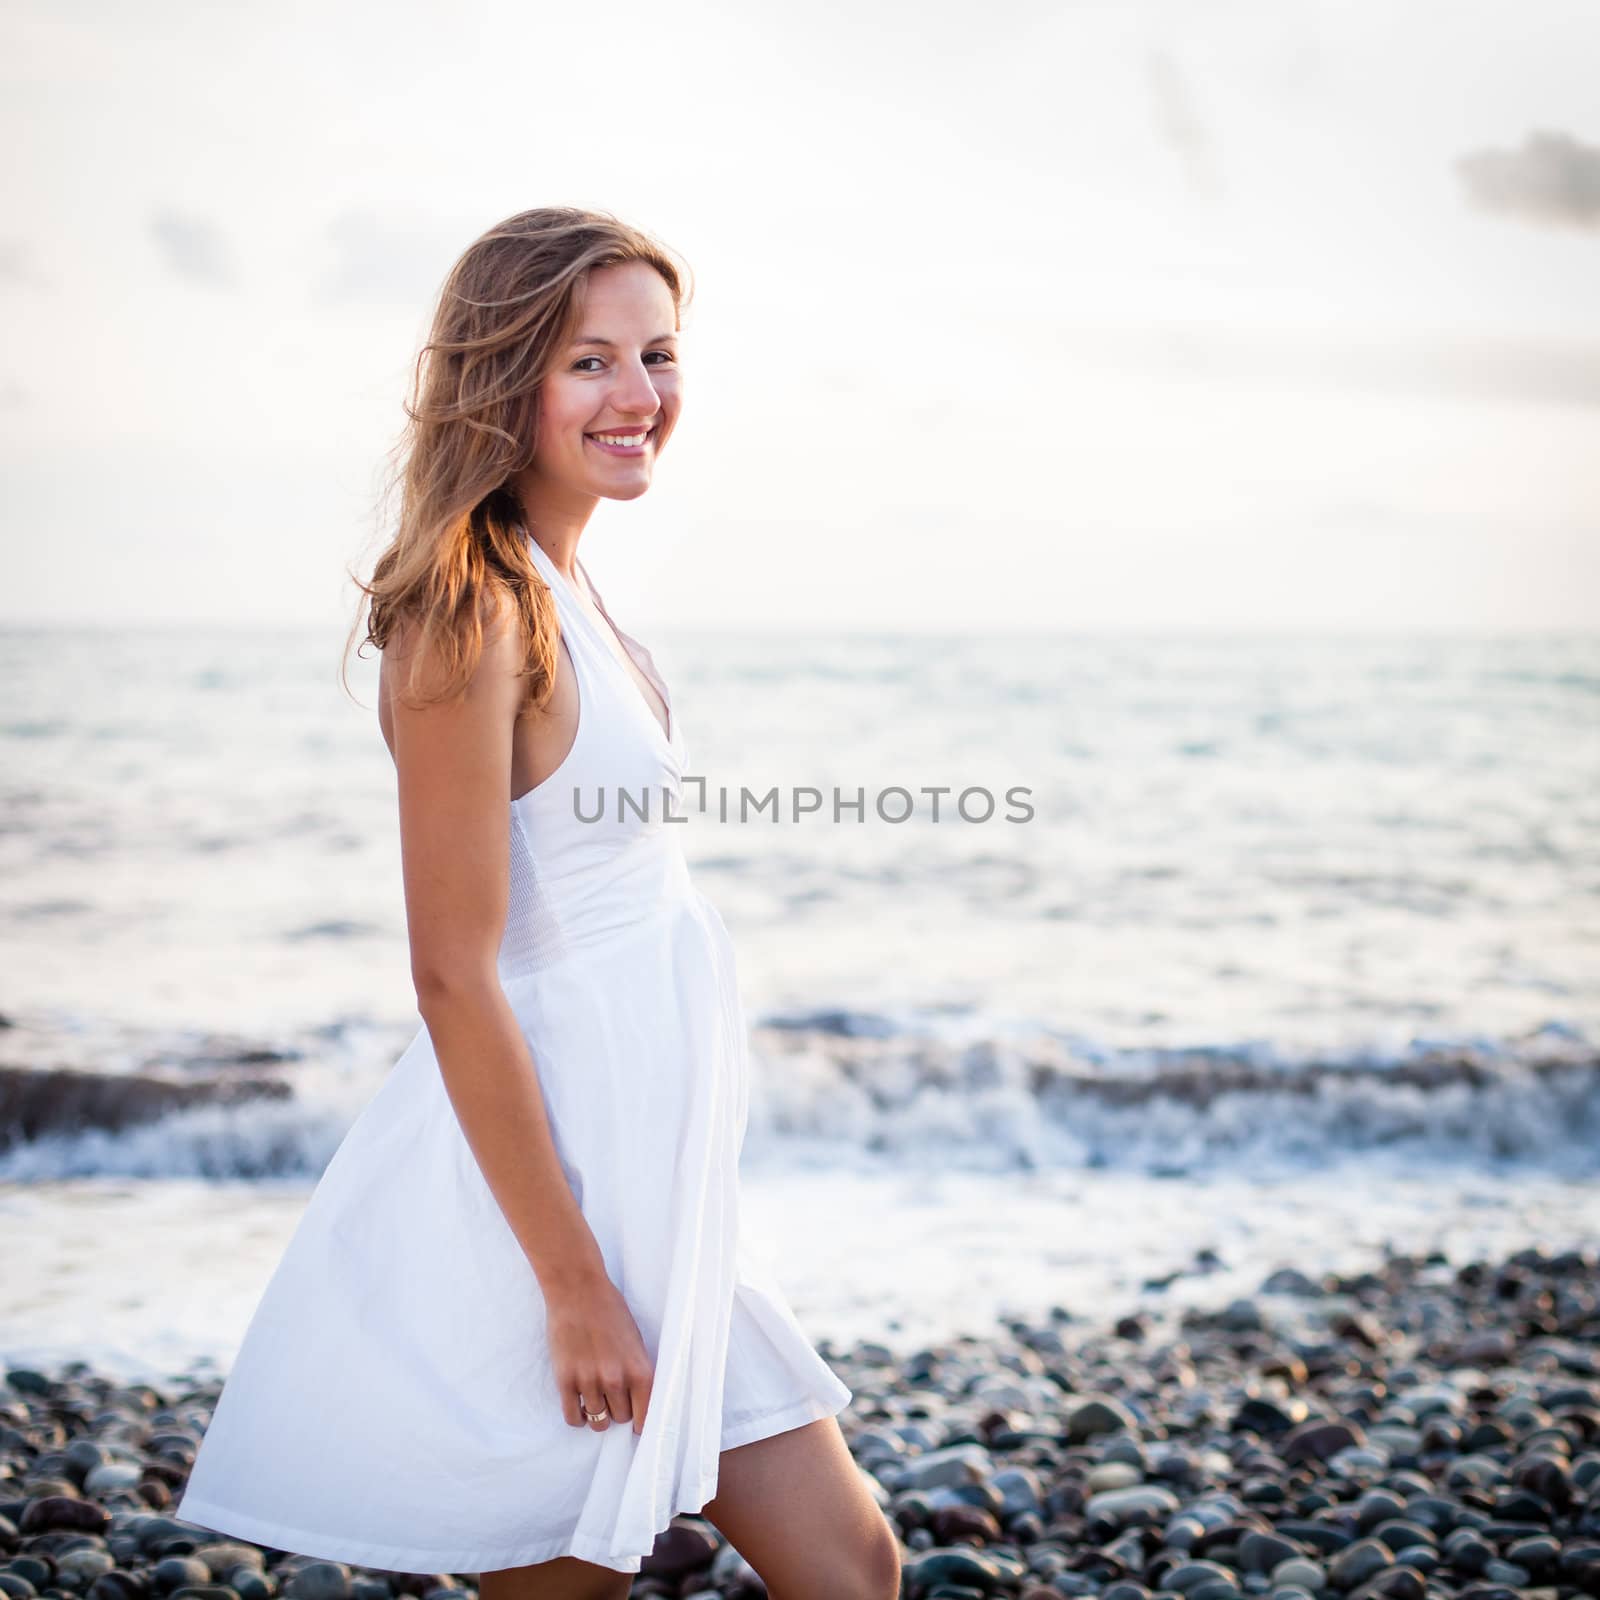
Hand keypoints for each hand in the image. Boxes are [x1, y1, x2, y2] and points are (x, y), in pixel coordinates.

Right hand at [545, 1270, 654, 1433]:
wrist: (578, 1290)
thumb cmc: (610, 1311)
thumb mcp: (635, 1341)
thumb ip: (637, 1373)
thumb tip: (639, 1404)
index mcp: (639, 1370)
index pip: (646, 1416)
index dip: (641, 1422)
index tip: (637, 1424)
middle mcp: (616, 1380)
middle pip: (621, 1418)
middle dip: (618, 1411)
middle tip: (613, 1397)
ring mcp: (589, 1381)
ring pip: (598, 1421)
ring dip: (598, 1414)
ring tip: (596, 1399)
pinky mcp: (565, 1381)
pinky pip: (573, 1417)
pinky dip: (578, 1417)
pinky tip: (580, 1405)